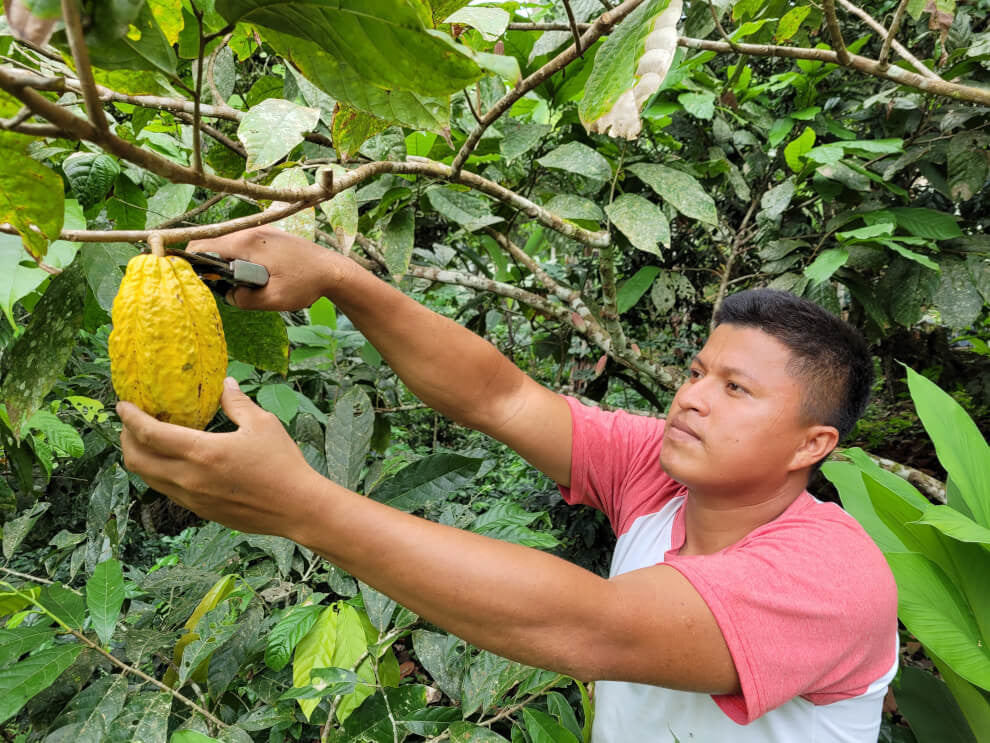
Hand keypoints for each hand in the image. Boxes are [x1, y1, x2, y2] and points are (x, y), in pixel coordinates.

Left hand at [118, 377, 323, 537]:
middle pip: (136, 459)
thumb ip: (237, 402)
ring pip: (149, 478)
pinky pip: (167, 490)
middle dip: (126, 438)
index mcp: (202, 452)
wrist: (297, 508)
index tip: (122, 405)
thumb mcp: (262, 424)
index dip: (130, 418)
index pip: (149, 434)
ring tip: (148, 441)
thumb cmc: (282, 464)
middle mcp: (189, 478)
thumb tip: (225, 383)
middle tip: (131, 423)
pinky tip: (175, 462)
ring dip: (140, 457)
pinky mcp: (201, 511)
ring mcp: (192, 498)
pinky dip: (160, 473)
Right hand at [187, 225, 347, 311]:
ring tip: (236, 280)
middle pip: (213, 242)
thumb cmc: (305, 283)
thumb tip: (227, 295)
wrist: (334, 270)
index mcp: (247, 243)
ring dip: (225, 259)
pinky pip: (242, 242)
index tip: (192, 278)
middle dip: (208, 263)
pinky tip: (250, 273)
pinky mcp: (270, 234)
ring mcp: (261, 229)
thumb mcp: (273, 299)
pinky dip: (238, 256)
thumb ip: (244, 299)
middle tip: (217, 284)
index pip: (203, 245)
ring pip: (228, 242)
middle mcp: (251, 230)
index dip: (192, 261)